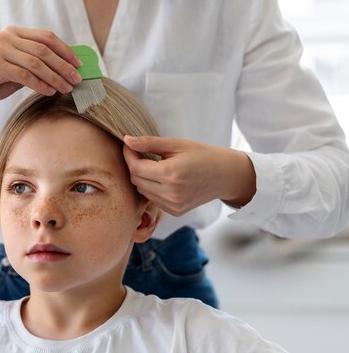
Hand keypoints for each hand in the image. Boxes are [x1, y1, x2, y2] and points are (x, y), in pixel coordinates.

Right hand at [0, 26, 82, 111]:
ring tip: (66, 88)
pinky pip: (25, 76)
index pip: (45, 37)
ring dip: (55, 77)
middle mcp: (5, 37)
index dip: (65, 50)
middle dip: (64, 65)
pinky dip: (40, 85)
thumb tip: (65, 68)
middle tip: (76, 79)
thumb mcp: (15, 67)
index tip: (78, 64)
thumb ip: (34, 63)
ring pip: (36, 63)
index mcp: (12, 32)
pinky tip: (49, 92)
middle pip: (43, 50)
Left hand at [122, 136, 255, 215]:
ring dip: (142, 178)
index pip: (136, 168)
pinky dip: (151, 188)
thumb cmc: (202, 155)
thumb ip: (149, 143)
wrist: (226, 175)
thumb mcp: (176, 144)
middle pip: (136, 180)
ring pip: (142, 191)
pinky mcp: (176, 212)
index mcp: (171, 174)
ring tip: (153, 165)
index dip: (128, 156)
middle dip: (134, 166)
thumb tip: (127, 140)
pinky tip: (162, 179)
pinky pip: (153, 199)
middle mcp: (171, 193)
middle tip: (140, 153)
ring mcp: (174, 205)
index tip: (129, 146)